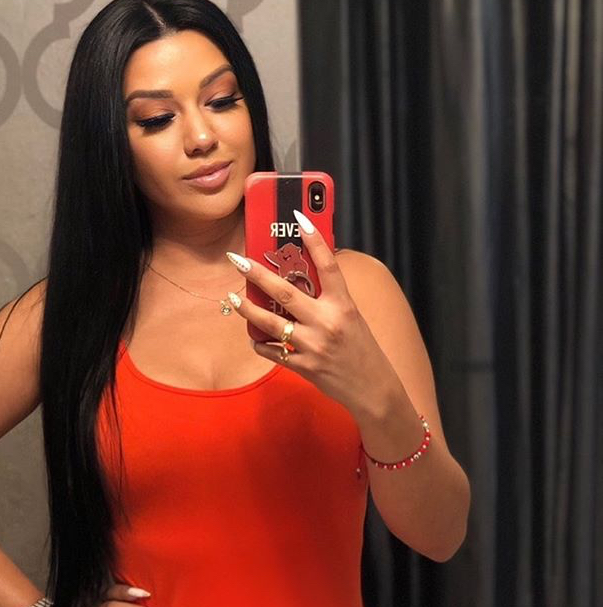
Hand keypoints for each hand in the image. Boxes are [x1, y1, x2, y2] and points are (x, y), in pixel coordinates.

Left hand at [225, 208, 396, 413]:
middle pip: (285, 292)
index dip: (314, 239)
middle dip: (256, 273)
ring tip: (233, 297)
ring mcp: (313, 345)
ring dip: (247, 308)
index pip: (328, 264)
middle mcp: (327, 322)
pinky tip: (255, 335)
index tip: (297, 218)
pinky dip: (260, 342)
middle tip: (237, 260)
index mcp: (344, 305)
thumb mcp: (352, 316)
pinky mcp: (303, 366)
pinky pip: (271, 351)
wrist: (373, 389)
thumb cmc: (361, 349)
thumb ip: (329, 297)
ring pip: (270, 322)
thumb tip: (304, 274)